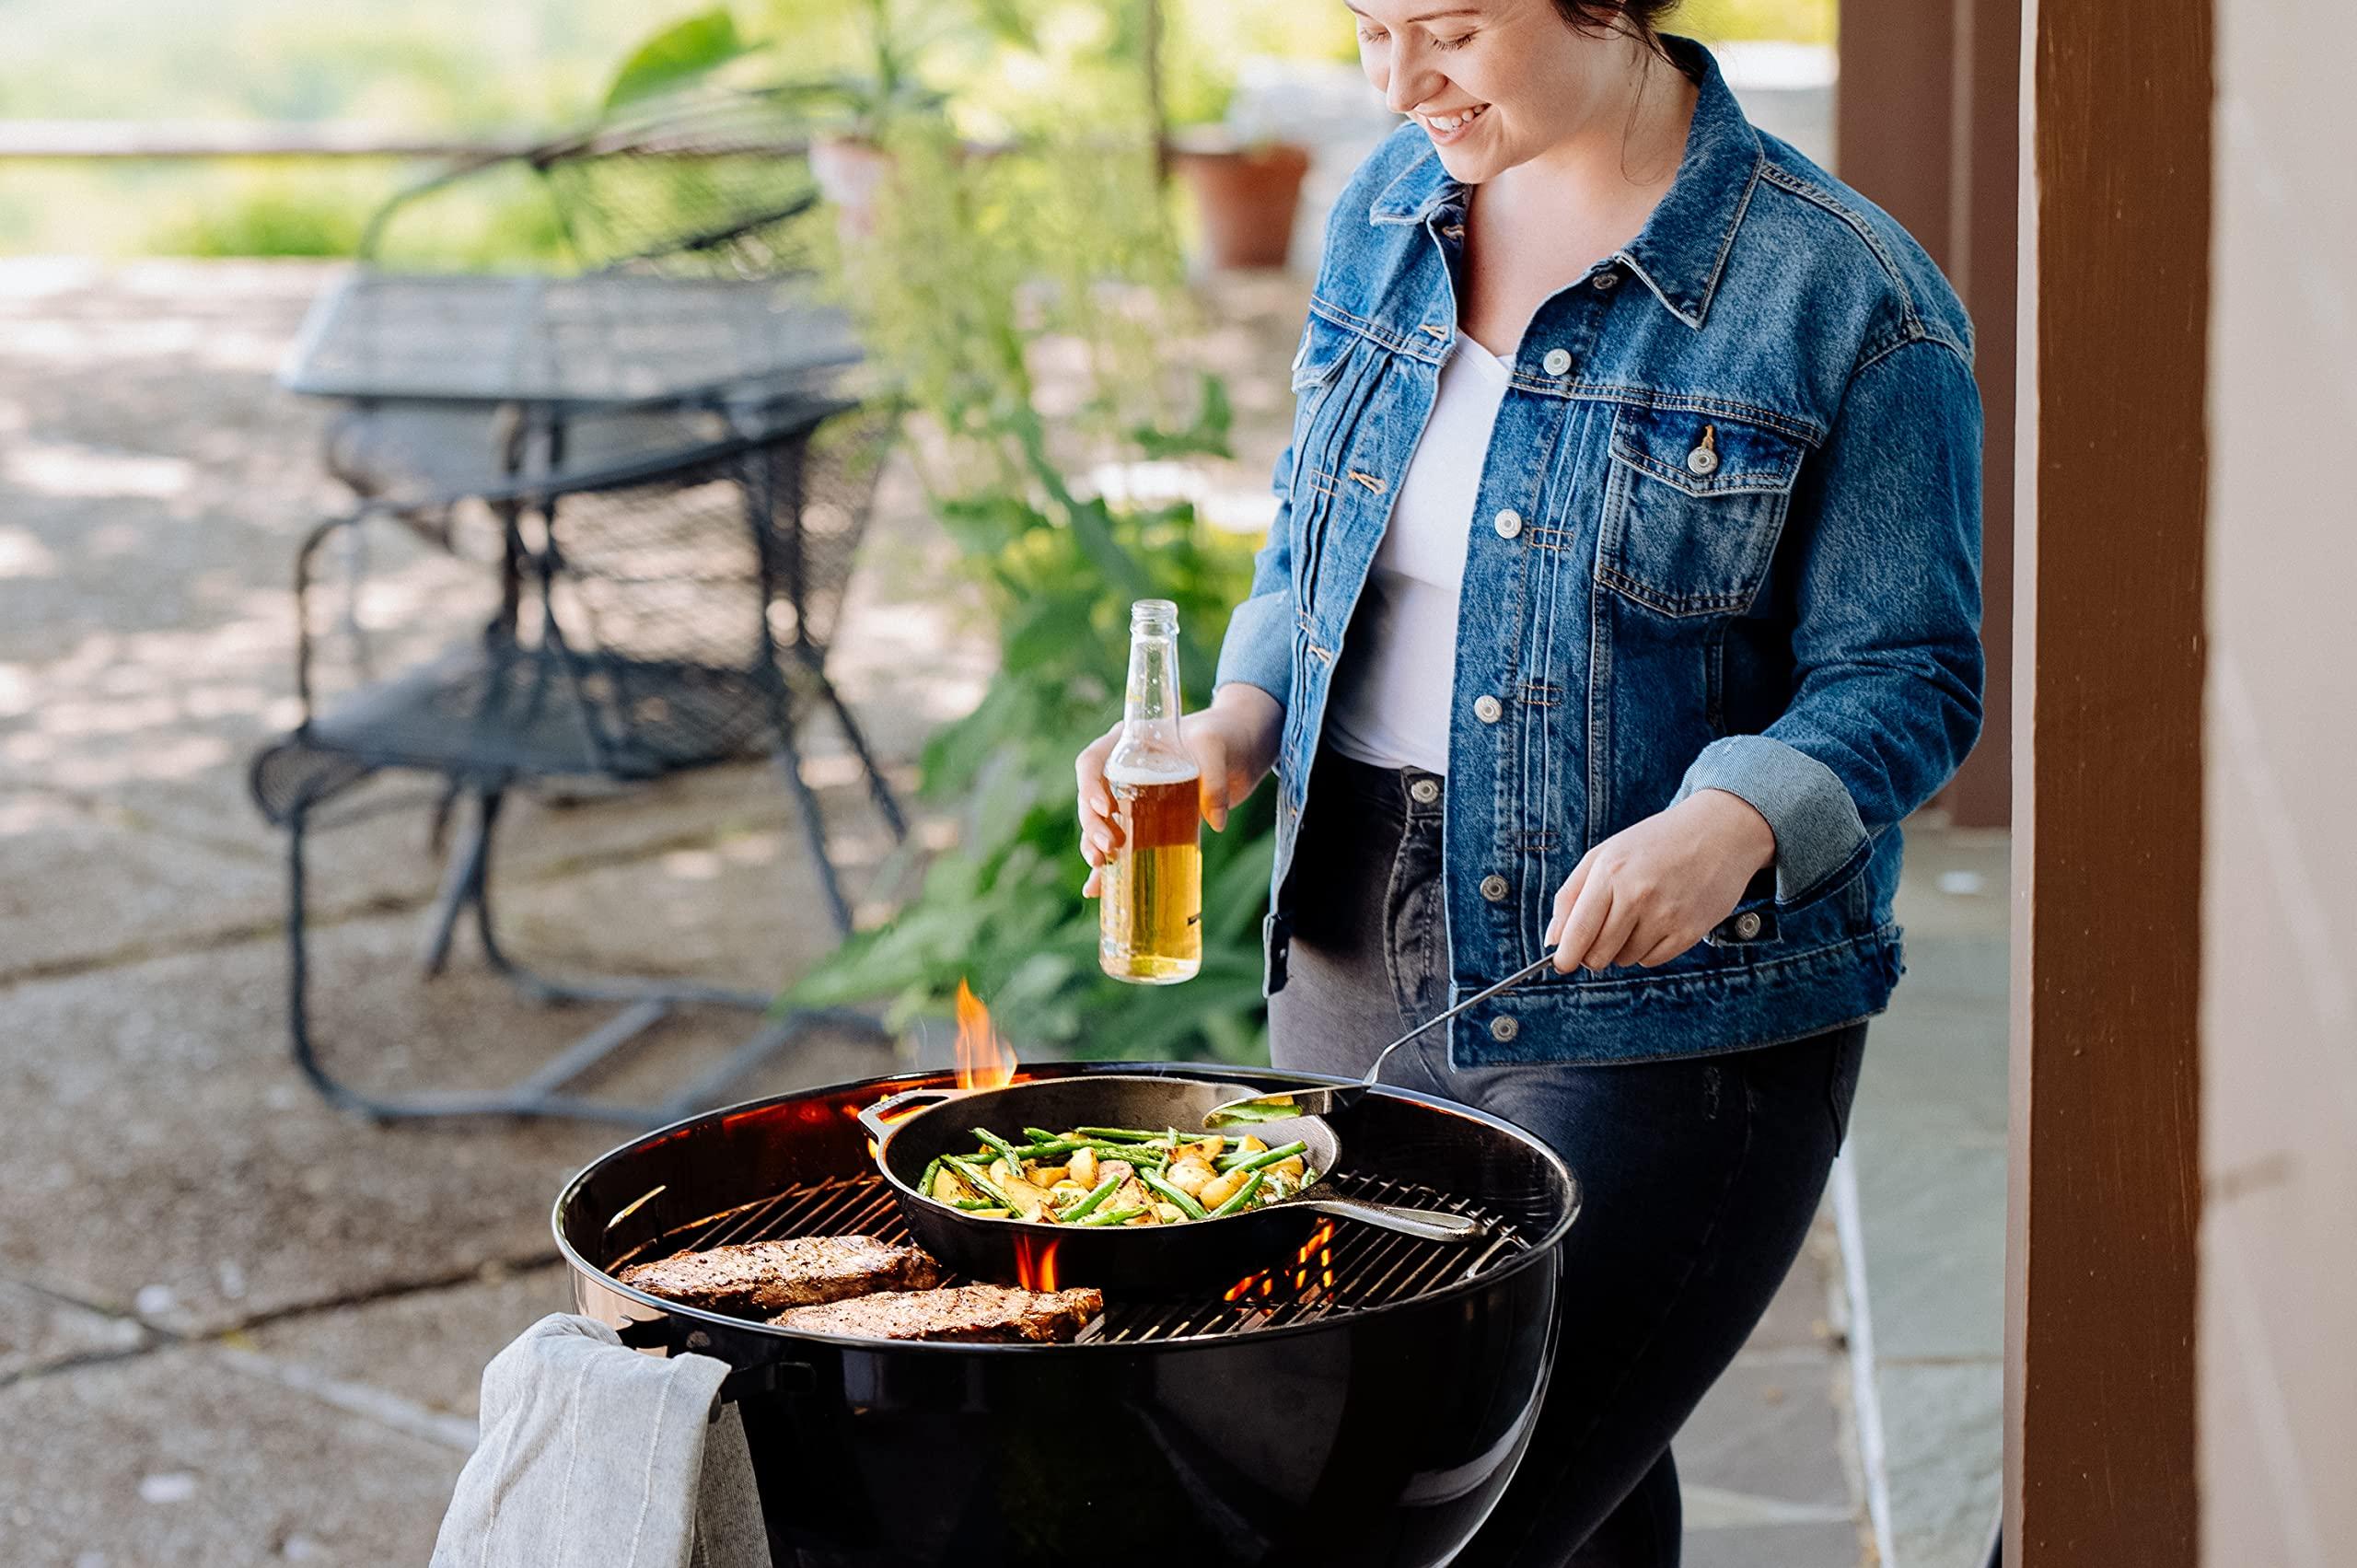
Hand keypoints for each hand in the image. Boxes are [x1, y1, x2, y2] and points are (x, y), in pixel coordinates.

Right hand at [1076, 684, 1282, 897]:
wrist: (1239, 752)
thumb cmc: (1222, 737)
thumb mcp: (1216, 747)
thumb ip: (1215, 778)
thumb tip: (1215, 823)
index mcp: (1127, 744)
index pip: (1091, 761)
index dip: (1089, 785)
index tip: (1105, 807)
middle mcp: (1121, 771)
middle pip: (1091, 799)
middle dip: (1092, 825)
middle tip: (1108, 846)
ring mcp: (1132, 799)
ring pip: (1100, 824)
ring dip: (1093, 846)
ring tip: (1100, 866)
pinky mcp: (1147, 822)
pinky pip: (1121, 843)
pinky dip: (1110, 867)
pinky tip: (1098, 888)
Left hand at [1544, 790, 1776, 971]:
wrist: (1718, 831)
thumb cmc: (1655, 843)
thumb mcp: (1605, 854)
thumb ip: (1571, 895)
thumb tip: (1552, 940)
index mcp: (1610, 873)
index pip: (1577, 932)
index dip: (1565, 956)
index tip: (1561, 963)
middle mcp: (1638, 895)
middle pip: (1598, 955)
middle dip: (1591, 953)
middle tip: (1600, 935)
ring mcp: (1666, 915)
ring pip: (1624, 960)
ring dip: (1622, 947)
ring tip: (1637, 915)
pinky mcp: (1690, 931)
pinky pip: (1652, 960)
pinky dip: (1647, 949)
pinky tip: (1657, 922)